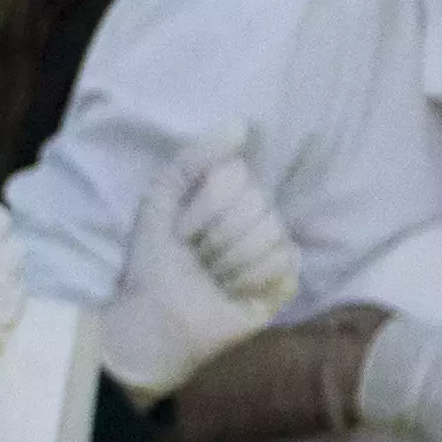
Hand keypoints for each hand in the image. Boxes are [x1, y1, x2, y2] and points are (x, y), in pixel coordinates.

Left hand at [96, 133, 302, 398]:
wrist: (158, 317)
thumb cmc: (155, 261)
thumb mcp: (159, 199)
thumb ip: (193, 158)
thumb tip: (240, 123)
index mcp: (225, 191)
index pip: (236, 175)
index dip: (204, 205)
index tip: (180, 229)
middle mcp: (254, 212)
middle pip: (256, 204)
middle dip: (215, 237)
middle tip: (197, 258)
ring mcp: (273, 244)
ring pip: (271, 231)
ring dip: (230, 261)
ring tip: (213, 277)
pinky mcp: (286, 278)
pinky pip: (283, 260)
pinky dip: (249, 279)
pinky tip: (233, 291)